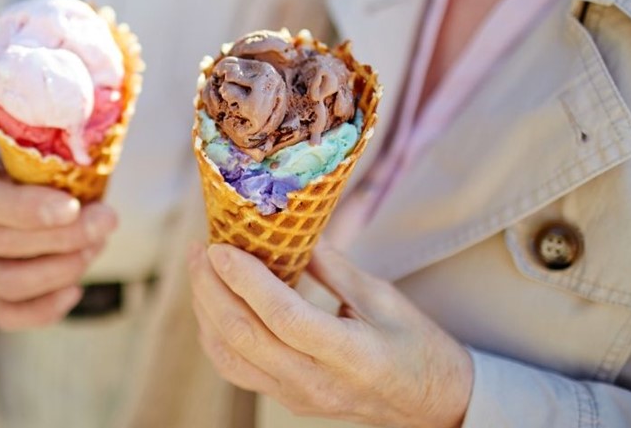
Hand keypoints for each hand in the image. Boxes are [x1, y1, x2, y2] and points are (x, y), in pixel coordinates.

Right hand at [0, 125, 117, 329]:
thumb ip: (30, 147)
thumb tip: (91, 154)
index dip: (29, 209)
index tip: (72, 206)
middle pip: (5, 245)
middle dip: (66, 237)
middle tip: (107, 219)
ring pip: (8, 283)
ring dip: (63, 268)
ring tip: (97, 243)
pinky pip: (7, 312)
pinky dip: (45, 309)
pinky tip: (76, 287)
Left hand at [188, 242, 472, 427]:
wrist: (431, 403)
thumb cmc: (416, 346)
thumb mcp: (383, 297)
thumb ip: (333, 265)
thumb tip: (290, 227)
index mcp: (351, 355)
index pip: (284, 317)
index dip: (246, 280)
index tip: (221, 247)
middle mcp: (316, 382)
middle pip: (244, 336)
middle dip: (211, 288)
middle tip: (199, 250)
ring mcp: (297, 396)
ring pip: (230, 357)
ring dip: (206, 310)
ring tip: (201, 271)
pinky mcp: (286, 399)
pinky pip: (236, 370)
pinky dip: (215, 336)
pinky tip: (212, 305)